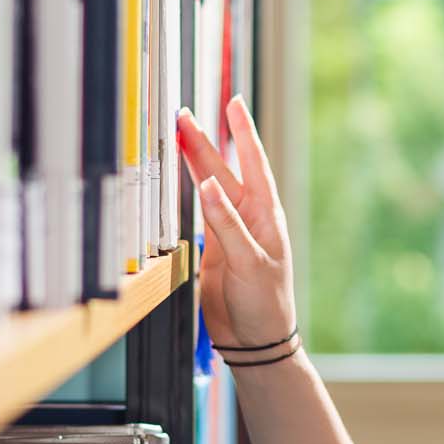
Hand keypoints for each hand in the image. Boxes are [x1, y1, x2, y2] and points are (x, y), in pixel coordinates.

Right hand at [175, 94, 298, 354]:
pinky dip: (186, 192)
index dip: (243, 132)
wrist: (255, 340)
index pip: (253, 163)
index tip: (234, 103)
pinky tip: (177, 176)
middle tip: (184, 115)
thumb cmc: (265, 302)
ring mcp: (229, 231)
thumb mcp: (249, 262)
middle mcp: (248, 217)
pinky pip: (198, 212)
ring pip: (207, 187)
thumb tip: (209, 185)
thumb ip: (227, 225)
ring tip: (177, 134)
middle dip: (204, 142)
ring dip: (193, 162)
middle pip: (223, 170)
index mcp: (266, 215)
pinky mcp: (212, 248)